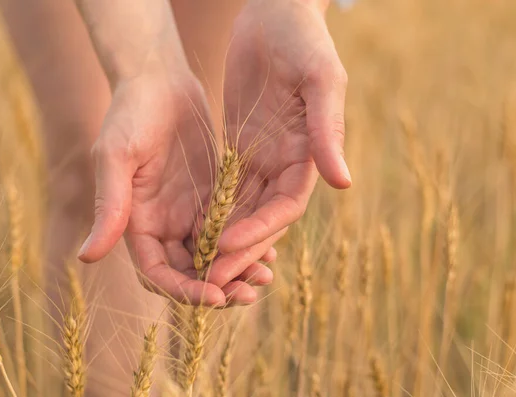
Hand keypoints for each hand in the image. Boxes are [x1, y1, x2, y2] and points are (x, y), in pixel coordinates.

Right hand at [77, 69, 273, 305]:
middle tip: (249, 293)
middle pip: (189, 273)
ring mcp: (188, 213)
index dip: (183, 290)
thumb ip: (108, 206)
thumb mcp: (116, 157)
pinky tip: (270, 247)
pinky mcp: (212, 197)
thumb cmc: (129, 112)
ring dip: (237, 270)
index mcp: (136, 224)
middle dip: (218, 287)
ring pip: (214, 256)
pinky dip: (247, 242)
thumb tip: (86, 258)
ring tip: (265, 277)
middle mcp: (162, 225)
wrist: (158, 79)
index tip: (214, 297)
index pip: (157, 273)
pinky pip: (231, 229)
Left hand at [218, 0, 350, 253]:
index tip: (228, 246)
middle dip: (240, 247)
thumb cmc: (304, 40)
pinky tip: (190, 229)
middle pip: (263, 218)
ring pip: (244, 210)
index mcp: (309, 154)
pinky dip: (213, 211)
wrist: (276, 14)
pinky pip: (227, 189)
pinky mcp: (241, 150)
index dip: (261, 230)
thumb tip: (344, 184)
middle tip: (210, 276)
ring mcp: (263, 158)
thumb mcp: (320, 80)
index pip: (287, 207)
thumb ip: (328, 131)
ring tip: (196, 263)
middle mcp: (287, 163)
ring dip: (223, 237)